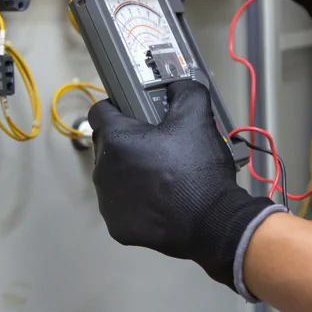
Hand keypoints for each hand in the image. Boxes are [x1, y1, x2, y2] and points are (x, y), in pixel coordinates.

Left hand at [88, 80, 281, 293]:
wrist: (212, 221)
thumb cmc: (197, 170)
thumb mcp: (197, 117)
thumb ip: (184, 90)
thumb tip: (177, 84)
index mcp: (115, 140)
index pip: (99, 111)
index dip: (116, 107)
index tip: (134, 113)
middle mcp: (103, 170)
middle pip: (107, 146)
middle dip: (127, 142)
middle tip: (157, 144)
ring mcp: (107, 202)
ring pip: (113, 177)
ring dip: (129, 173)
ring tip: (161, 175)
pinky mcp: (117, 226)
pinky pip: (121, 206)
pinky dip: (135, 202)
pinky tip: (159, 200)